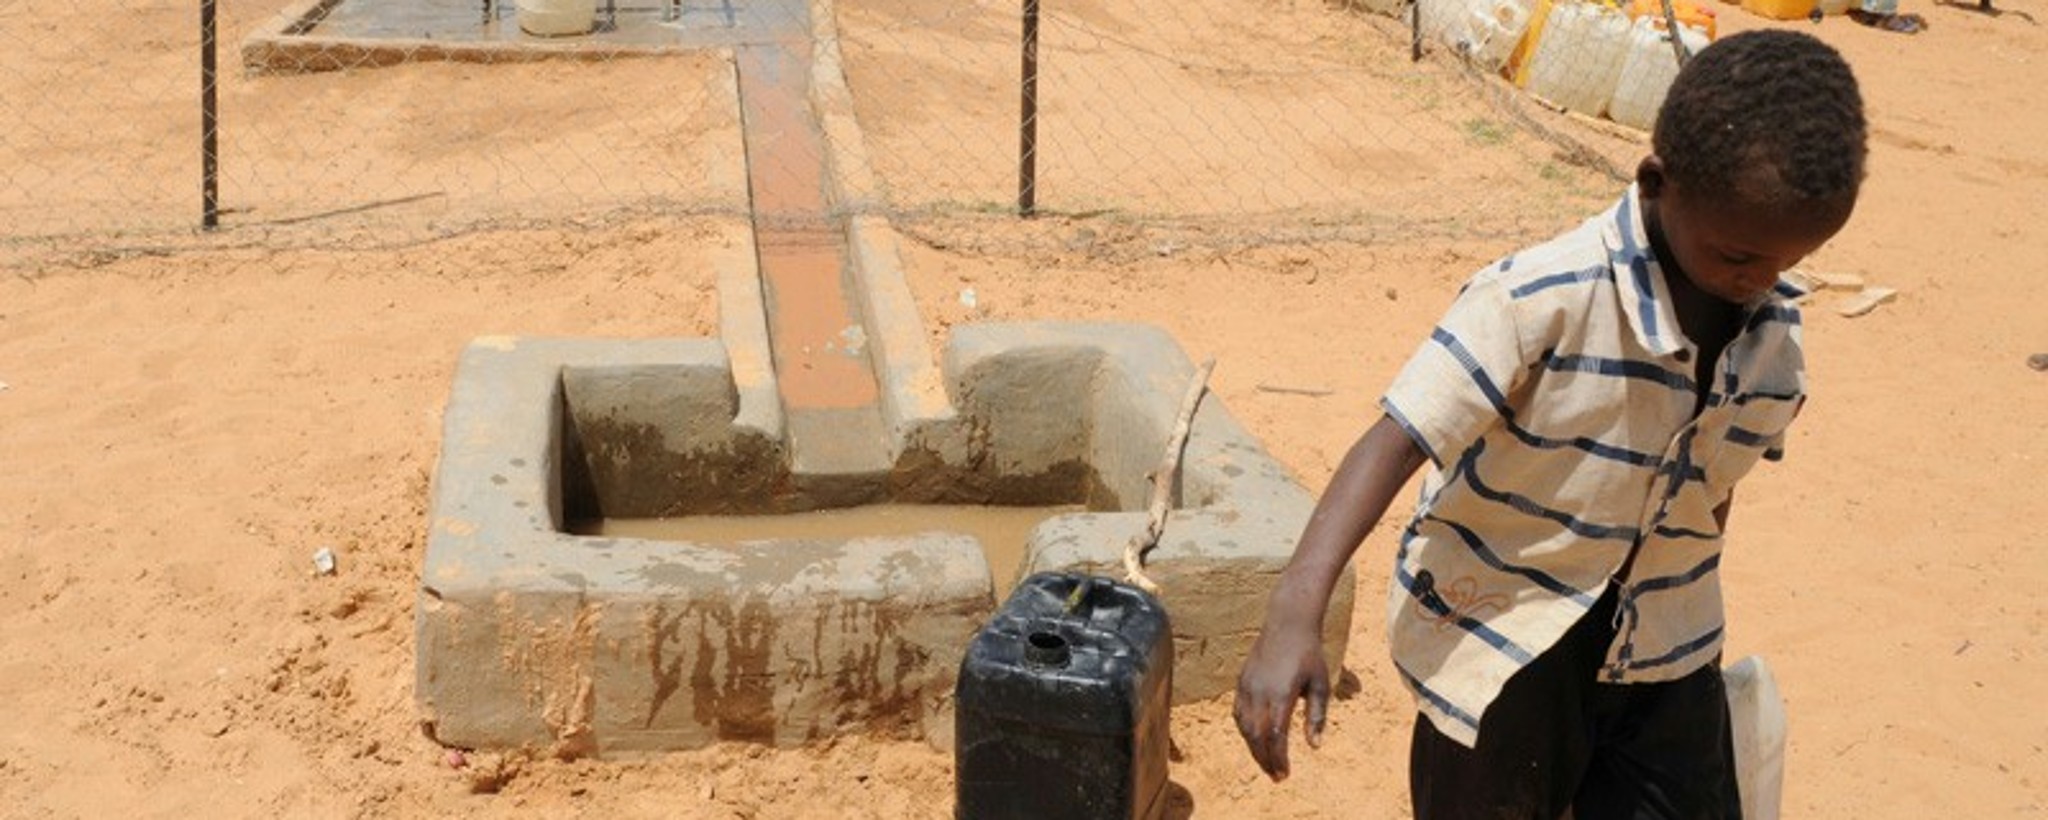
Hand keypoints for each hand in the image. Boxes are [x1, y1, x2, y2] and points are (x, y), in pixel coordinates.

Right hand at [1233, 623, 1330, 781]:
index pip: (1275, 736)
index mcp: (1281, 694)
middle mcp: (1260, 692)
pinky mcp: (1242, 681)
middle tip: (1276, 776)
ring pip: (1244, 726)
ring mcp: (1247, 686)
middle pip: (1256, 736)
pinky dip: (1245, 730)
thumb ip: (1316, 716)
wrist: (1288, 623)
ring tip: (1266, 761)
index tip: (1285, 774)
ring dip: (1254, 747)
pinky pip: (1238, 712)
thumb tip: (1314, 746)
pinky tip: (1255, 738)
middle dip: (1265, 759)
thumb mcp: (1320, 685)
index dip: (1278, 758)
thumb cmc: (1309, 654)